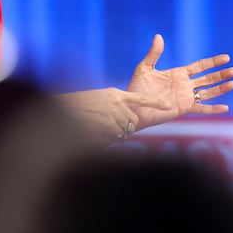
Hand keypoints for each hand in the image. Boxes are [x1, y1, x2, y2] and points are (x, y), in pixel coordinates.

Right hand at [56, 87, 171, 144]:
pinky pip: (116, 136)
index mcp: (115, 94)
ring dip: (116, 134)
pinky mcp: (107, 124)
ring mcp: (112, 114)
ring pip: (125, 130)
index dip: (155, 103)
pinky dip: (109, 138)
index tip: (168, 106)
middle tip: (112, 128)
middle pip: (132, 120)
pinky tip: (98, 133)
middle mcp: (117, 103)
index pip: (141, 99)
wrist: (63, 109)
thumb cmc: (78, 105)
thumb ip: (114, 107)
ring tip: (100, 129)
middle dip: (126, 127)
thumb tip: (126, 121)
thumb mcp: (98, 99)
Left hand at [127, 34, 232, 129]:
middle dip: (220, 75)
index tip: (226, 58)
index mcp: (178, 74)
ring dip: (220, 89)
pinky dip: (213, 109)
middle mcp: (184, 85)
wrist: (133, 107)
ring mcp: (185, 97)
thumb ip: (154, 53)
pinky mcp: (184, 108)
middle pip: (207, 78)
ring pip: (208, 92)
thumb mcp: (145, 68)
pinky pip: (202, 109)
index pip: (200, 66)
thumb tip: (159, 36)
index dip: (213, 62)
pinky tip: (225, 107)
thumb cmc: (137, 88)